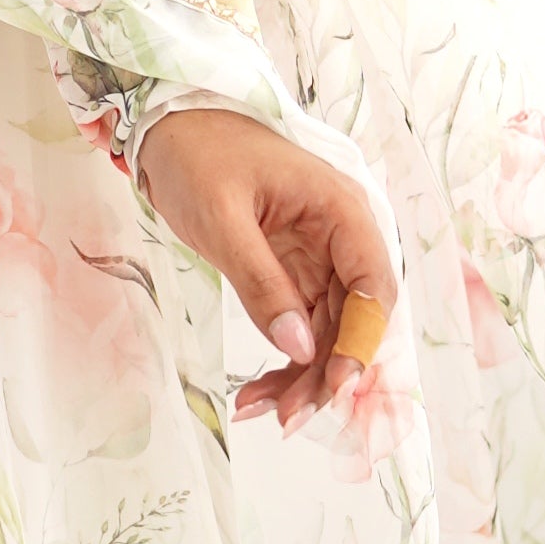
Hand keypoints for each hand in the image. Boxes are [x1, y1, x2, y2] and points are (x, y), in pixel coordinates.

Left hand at [137, 109, 398, 423]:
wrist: (170, 126)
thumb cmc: (199, 156)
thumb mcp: (223, 221)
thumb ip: (262, 284)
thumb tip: (299, 348)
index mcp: (342, 211)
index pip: (374, 288)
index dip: (361, 342)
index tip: (335, 387)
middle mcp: (342, 237)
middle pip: (354, 319)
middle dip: (325, 372)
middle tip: (287, 416)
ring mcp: (318, 256)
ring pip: (327, 331)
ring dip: (301, 375)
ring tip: (259, 410)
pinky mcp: (292, 271)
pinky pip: (300, 324)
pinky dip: (282, 359)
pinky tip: (256, 392)